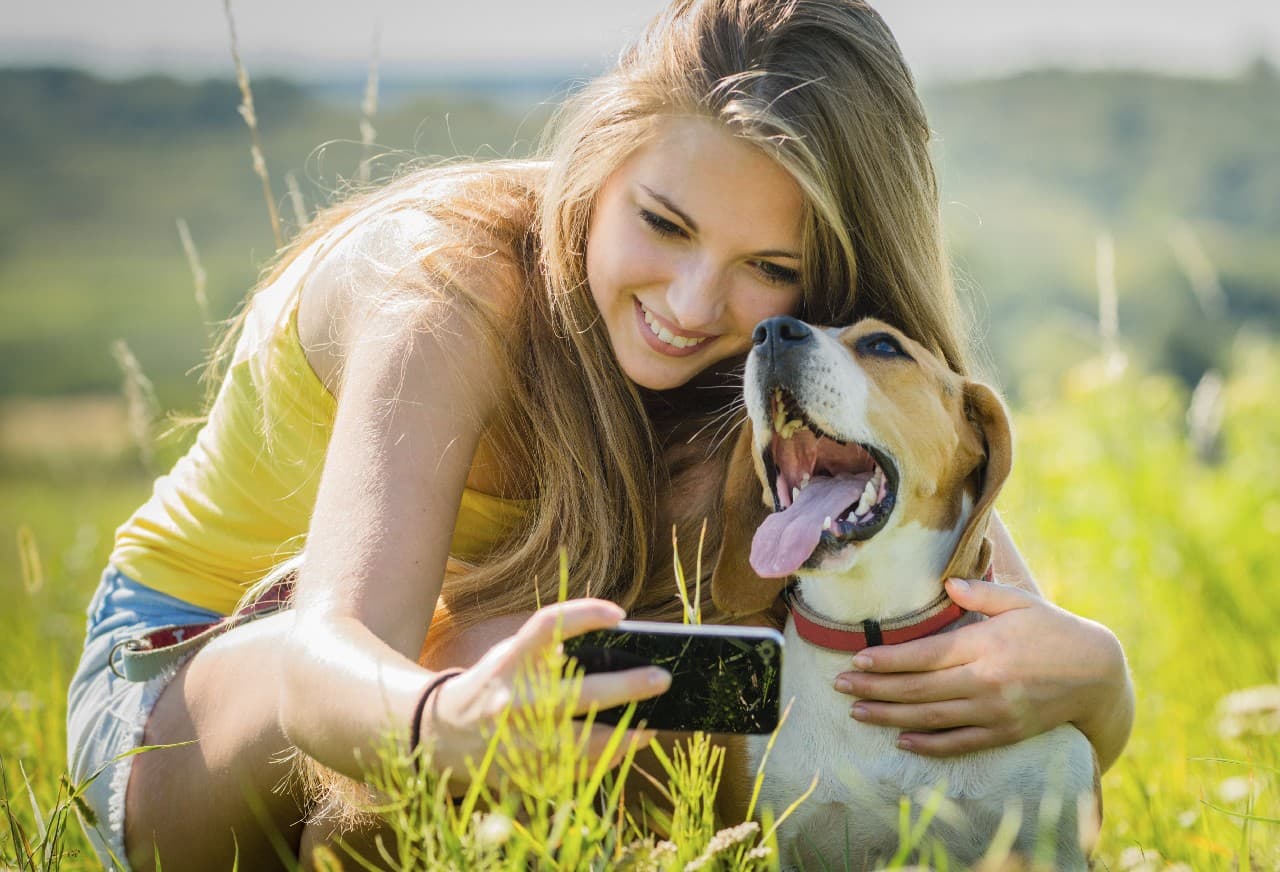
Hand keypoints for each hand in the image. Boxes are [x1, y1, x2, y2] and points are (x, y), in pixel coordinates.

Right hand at [422, 598, 670, 787]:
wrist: (443, 735)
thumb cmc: (495, 686)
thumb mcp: (512, 658)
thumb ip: (552, 656)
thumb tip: (620, 660)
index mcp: (511, 662)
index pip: (550, 626)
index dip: (585, 615)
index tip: (618, 613)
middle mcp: (516, 701)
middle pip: (583, 693)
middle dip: (629, 687)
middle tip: (662, 679)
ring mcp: (521, 742)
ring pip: (587, 743)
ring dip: (626, 736)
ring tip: (651, 727)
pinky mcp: (526, 773)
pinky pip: (578, 769)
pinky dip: (606, 759)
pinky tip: (625, 747)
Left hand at [833, 578, 1127, 757]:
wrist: (1098, 674)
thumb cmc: (1053, 630)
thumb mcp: (1019, 602)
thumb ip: (980, 592)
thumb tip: (945, 582)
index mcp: (984, 645)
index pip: (923, 656)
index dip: (886, 661)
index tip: (855, 661)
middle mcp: (985, 682)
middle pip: (917, 689)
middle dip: (874, 689)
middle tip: (839, 688)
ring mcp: (994, 711)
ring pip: (931, 718)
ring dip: (889, 717)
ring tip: (857, 713)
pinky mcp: (1005, 733)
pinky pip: (959, 742)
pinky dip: (928, 744)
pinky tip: (901, 740)